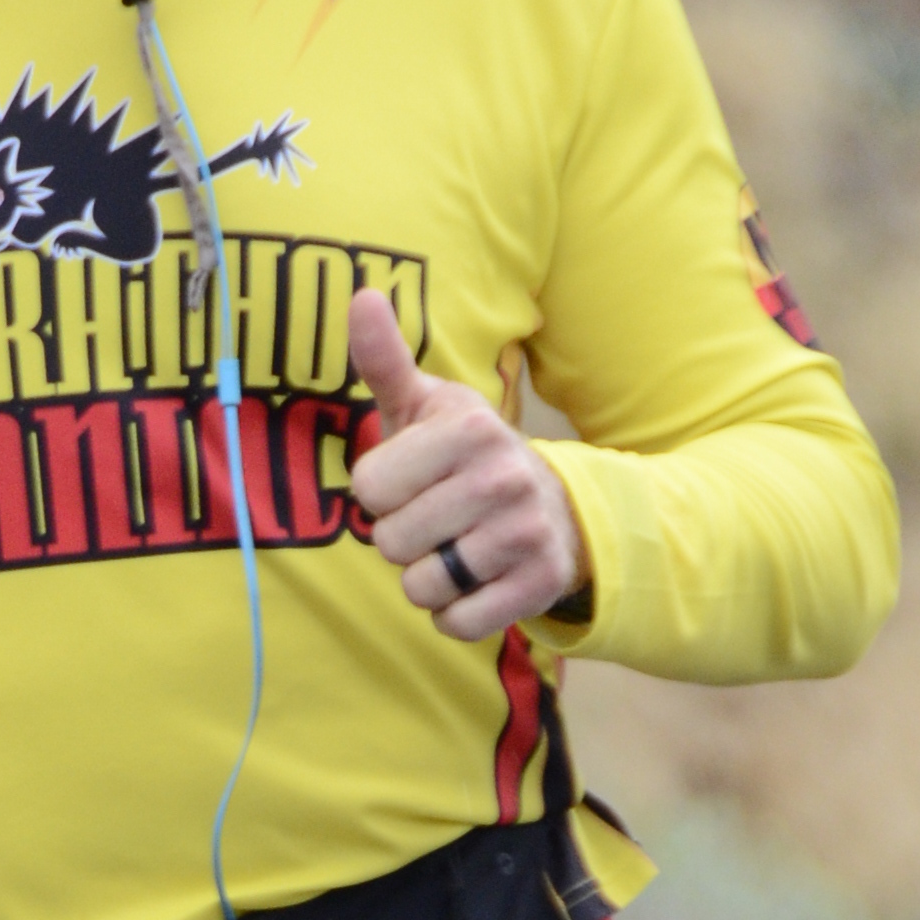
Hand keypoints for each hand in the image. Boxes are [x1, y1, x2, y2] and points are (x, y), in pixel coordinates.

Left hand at [344, 285, 587, 644]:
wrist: (557, 507)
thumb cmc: (467, 456)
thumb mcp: (428, 406)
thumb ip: (386, 360)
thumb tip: (362, 295)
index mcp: (469, 429)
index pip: (369, 489)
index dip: (381, 492)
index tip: (415, 480)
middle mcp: (503, 477)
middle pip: (391, 543)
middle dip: (403, 538)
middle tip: (438, 518)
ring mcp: (526, 534)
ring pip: (420, 588)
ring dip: (427, 578)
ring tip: (457, 547)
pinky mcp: (539, 586)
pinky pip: (455, 624)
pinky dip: (455, 612)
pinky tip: (477, 580)